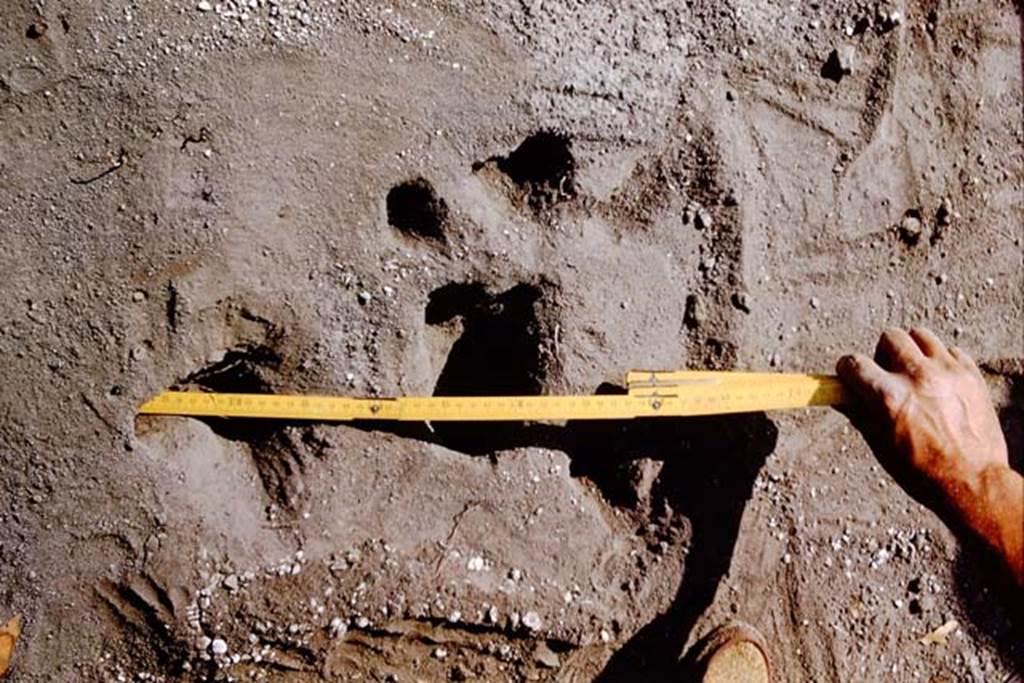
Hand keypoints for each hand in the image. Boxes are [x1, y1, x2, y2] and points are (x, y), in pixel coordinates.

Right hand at [837, 328, 1021, 583]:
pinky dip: (942, 361)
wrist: (973, 482)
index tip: (850, 374)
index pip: (854, 362)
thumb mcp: (880, 445)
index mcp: (889, 397)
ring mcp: (947, 373)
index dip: (848, 369)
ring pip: (921, 335)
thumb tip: (840, 395)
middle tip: (887, 373)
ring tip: (915, 371)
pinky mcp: (971, 375)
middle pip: (890, 337)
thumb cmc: (922, 471)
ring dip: (912, 350)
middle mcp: (917, 377)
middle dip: (882, 354)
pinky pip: (952, 350)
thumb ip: (859, 412)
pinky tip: (940, 382)